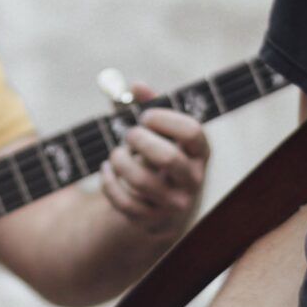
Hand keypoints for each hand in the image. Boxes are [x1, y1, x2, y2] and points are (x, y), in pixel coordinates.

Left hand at [99, 82, 208, 235]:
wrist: (162, 205)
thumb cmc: (158, 154)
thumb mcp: (159, 131)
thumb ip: (147, 104)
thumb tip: (135, 85)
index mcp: (199, 152)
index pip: (192, 131)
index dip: (164, 118)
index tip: (144, 116)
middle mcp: (192, 179)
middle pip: (168, 157)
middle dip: (140, 141)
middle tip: (128, 135)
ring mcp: (174, 203)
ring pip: (142, 181)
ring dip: (120, 161)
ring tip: (116, 154)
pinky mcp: (152, 220)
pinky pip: (125, 203)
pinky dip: (109, 184)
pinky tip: (106, 171)